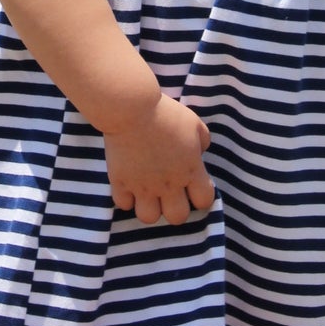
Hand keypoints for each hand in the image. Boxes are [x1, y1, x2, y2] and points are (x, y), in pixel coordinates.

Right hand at [104, 94, 215, 225]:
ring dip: (150, 207)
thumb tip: (200, 151)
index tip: (193, 186)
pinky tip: (129, 184)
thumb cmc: (165, 112)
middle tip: (170, 193)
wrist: (131, 107)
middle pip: (177, 217)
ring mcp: (143, 185)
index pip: (204, 201)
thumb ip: (203, 140)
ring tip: (148, 193)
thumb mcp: (193, 122)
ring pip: (149, 218)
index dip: (200, 196)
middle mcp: (168, 183)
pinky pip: (124, 205)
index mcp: (190, 169)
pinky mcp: (120, 182)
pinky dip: (127, 198)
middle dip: (175, 208)